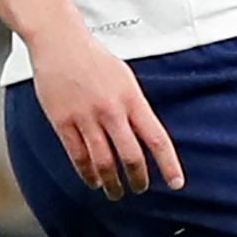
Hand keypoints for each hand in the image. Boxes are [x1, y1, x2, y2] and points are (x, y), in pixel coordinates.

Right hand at [29, 29, 181, 198]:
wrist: (60, 44)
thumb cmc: (96, 61)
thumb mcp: (126, 80)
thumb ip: (136, 108)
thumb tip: (146, 135)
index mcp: (132, 100)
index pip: (157, 138)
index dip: (168, 164)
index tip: (176, 183)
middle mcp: (111, 111)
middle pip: (130, 155)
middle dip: (137, 178)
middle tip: (140, 190)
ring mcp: (85, 117)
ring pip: (102, 161)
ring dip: (111, 182)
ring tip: (115, 192)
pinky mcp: (62, 122)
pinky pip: (77, 155)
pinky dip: (86, 172)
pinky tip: (92, 180)